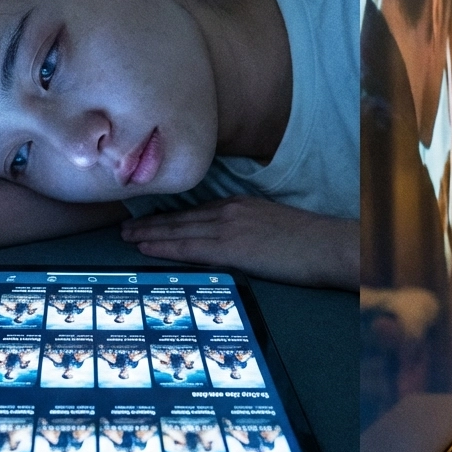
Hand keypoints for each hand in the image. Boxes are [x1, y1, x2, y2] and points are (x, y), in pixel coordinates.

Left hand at [121, 196, 358, 289]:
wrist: (327, 246)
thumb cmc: (310, 242)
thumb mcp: (275, 225)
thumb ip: (251, 228)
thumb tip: (237, 241)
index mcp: (242, 204)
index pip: (197, 209)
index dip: (170, 214)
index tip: (149, 218)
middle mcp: (230, 210)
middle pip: (182, 216)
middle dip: (152, 222)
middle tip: (124, 227)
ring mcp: (229, 227)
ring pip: (178, 229)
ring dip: (149, 233)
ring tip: (126, 237)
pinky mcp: (230, 247)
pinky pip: (188, 246)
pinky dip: (163, 245)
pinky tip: (145, 248)